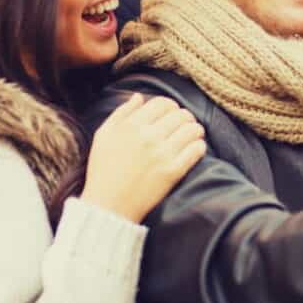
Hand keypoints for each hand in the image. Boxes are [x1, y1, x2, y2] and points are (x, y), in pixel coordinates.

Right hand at [81, 93, 206, 221]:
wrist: (109, 206)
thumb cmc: (103, 170)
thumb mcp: (103, 135)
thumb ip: (121, 113)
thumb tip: (139, 97)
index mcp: (132, 125)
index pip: (162, 103)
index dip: (170, 106)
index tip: (170, 114)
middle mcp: (148, 136)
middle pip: (181, 114)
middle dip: (184, 117)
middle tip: (182, 126)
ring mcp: (162, 154)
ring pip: (192, 129)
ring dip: (194, 130)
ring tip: (191, 136)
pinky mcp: (173, 171)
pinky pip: (197, 149)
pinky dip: (198, 146)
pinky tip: (193, 149)